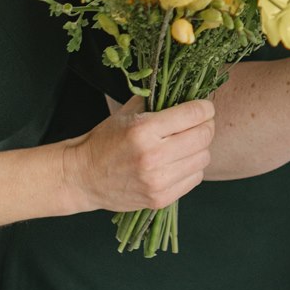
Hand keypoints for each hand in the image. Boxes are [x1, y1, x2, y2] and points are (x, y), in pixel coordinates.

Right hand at [65, 94, 214, 212]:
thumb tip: (189, 91)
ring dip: (199, 148)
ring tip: (186, 145)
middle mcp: (153, 156)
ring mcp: (157, 181)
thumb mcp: (127, 112)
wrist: (83, 177)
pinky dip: (192, 168)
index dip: (205, 107)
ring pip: (203, 158)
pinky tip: (178, 162)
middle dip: (206, 126)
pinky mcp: (160, 199)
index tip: (204, 107)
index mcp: (144, 130)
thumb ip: (157, 99)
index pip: (194, 113)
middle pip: (204, 136)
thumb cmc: (106, 141)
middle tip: (198, 124)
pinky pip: (195, 178)